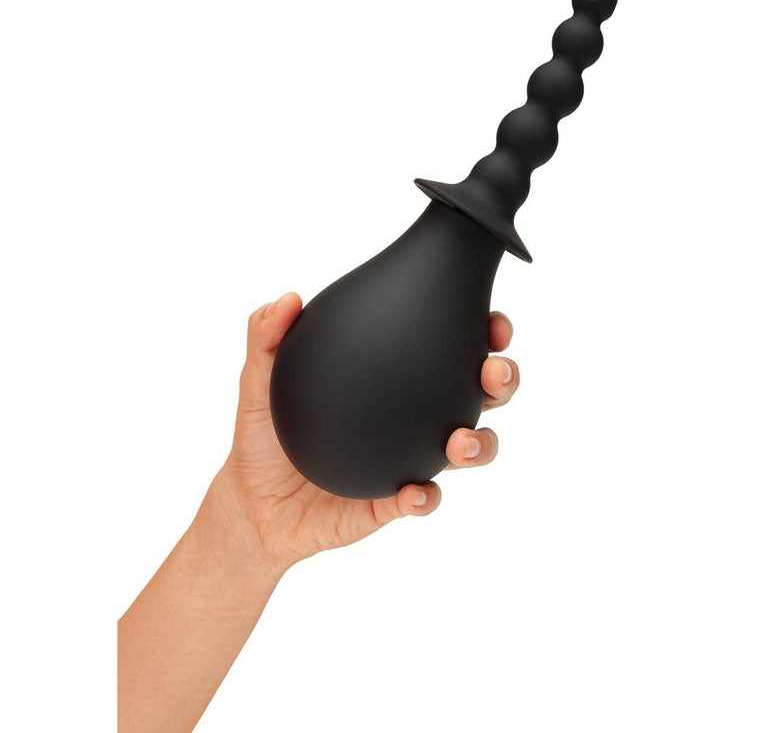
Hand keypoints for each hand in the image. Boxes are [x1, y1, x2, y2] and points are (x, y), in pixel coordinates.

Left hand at [219, 292, 520, 568]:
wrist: (251, 504)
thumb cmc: (264, 436)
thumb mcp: (258, 382)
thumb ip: (266, 337)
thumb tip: (286, 298)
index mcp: (394, 381)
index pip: (449, 349)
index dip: (484, 333)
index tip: (492, 322)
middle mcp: (413, 417)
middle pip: (479, 394)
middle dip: (502, 380)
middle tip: (494, 371)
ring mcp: (411, 460)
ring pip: (468, 450)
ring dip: (481, 444)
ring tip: (462, 441)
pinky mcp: (395, 503)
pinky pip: (421, 500)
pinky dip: (425, 497)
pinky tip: (414, 491)